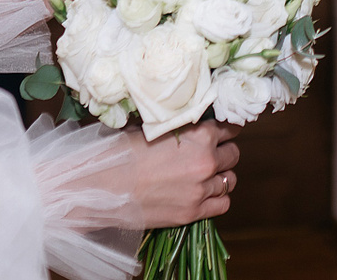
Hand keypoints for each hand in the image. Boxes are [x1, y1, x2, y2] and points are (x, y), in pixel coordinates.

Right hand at [124, 121, 240, 227]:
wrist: (103, 186)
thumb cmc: (122, 152)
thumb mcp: (153, 128)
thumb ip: (179, 127)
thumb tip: (188, 123)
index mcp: (199, 134)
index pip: (230, 129)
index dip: (225, 130)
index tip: (220, 133)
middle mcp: (206, 160)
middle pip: (233, 154)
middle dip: (223, 152)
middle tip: (210, 154)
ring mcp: (201, 188)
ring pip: (230, 180)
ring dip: (221, 176)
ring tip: (206, 176)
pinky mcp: (193, 212)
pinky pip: (222, 204)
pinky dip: (217, 198)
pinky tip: (204, 194)